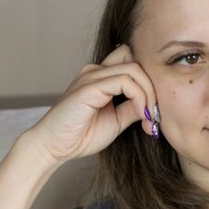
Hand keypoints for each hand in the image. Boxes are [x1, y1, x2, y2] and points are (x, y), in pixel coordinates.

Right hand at [26, 44, 157, 165]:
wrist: (53, 147)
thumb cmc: (80, 136)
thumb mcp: (116, 121)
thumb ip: (133, 108)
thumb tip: (154, 105)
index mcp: (101, 77)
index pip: (133, 62)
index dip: (149, 83)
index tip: (154, 113)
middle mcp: (96, 71)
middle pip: (136, 61)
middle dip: (153, 87)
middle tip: (155, 115)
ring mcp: (91, 76)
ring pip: (134, 69)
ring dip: (148, 94)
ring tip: (149, 117)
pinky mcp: (89, 87)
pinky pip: (124, 81)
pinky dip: (139, 97)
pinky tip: (141, 115)